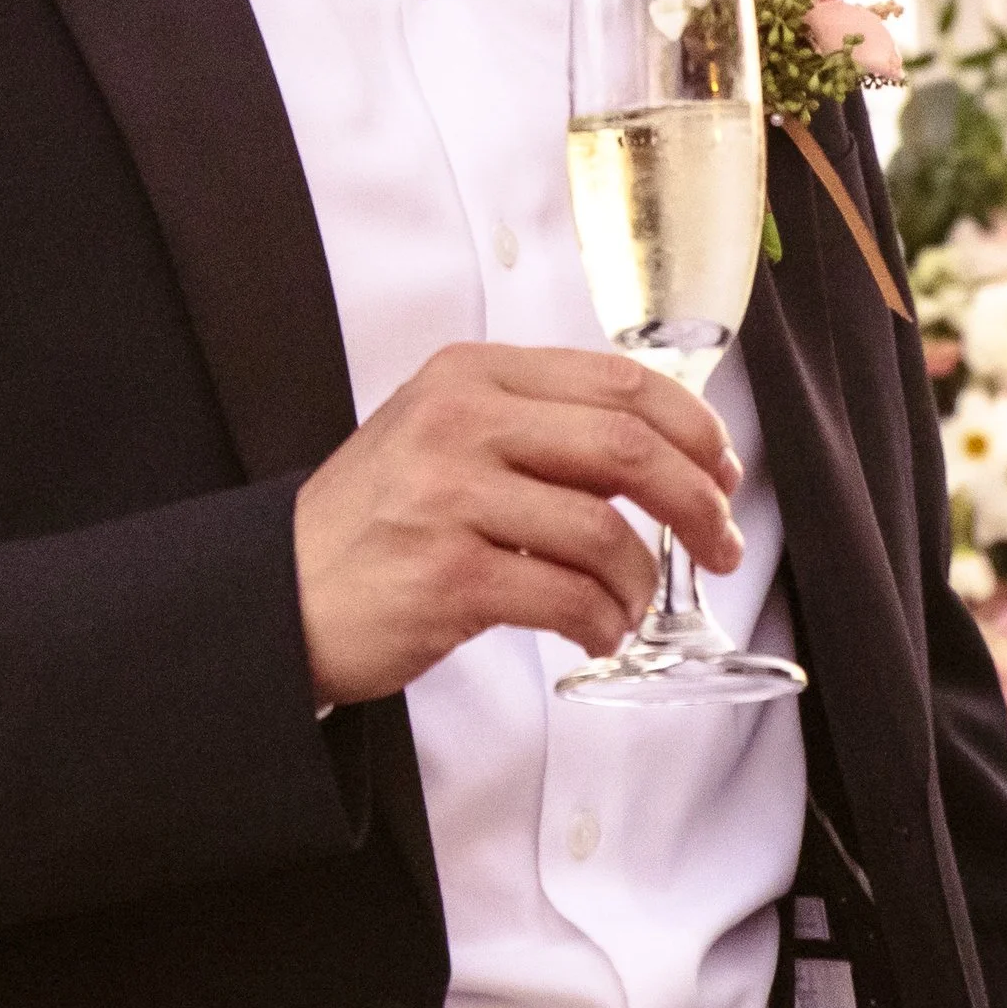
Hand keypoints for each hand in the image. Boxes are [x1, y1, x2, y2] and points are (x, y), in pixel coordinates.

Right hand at [291, 341, 745, 707]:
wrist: (284, 587)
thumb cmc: (380, 517)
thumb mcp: (446, 432)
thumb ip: (535, 425)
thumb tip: (661, 453)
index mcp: (473, 374)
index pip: (617, 381)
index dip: (692, 426)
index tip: (723, 470)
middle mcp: (461, 420)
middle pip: (625, 446)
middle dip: (695, 502)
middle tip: (722, 546)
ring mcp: (451, 496)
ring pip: (603, 533)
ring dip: (641, 584)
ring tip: (630, 608)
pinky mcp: (448, 576)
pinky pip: (566, 598)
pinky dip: (601, 623)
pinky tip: (595, 633)